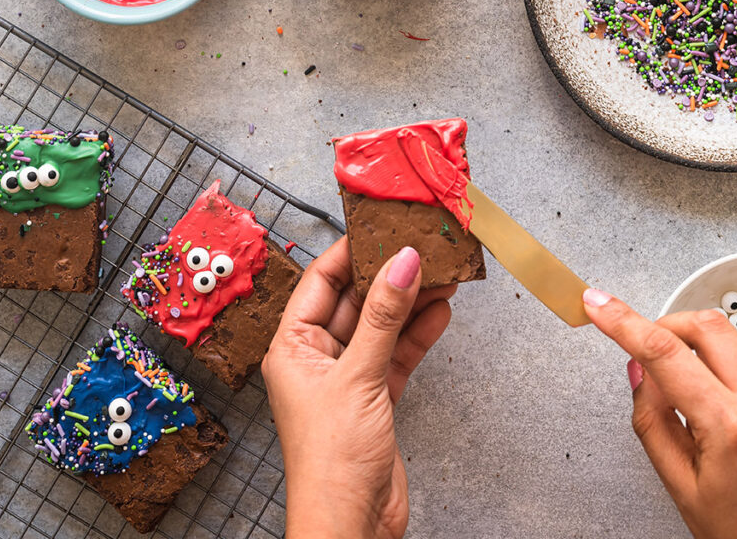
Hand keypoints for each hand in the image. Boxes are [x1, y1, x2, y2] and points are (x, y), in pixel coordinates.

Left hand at [263, 237, 455, 538]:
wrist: (353, 525)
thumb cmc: (332, 463)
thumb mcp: (358, 377)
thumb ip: (384, 318)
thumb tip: (402, 263)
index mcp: (292, 347)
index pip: (321, 282)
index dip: (351, 252)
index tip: (384, 227)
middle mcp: (317, 357)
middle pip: (356, 301)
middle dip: (390, 275)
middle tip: (423, 247)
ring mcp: (348, 377)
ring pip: (382, 326)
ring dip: (411, 302)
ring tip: (443, 274)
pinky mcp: (376, 397)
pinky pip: (398, 353)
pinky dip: (419, 334)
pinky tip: (441, 313)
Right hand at [582, 289, 736, 538]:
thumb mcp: (682, 488)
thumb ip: (653, 421)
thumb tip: (640, 371)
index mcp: (732, 428)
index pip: (665, 353)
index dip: (624, 322)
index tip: (599, 305)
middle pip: (707, 326)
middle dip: (667, 324)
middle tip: (645, 345)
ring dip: (703, 354)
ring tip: (689, 398)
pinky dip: (734, 378)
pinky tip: (724, 414)